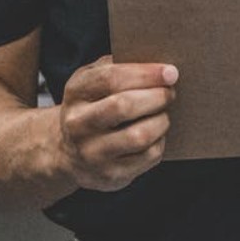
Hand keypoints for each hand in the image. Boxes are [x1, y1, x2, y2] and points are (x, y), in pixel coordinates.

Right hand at [56, 56, 177, 191]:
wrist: (68, 152)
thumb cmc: (92, 106)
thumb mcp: (93, 81)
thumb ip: (117, 67)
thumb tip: (157, 65)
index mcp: (76, 93)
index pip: (111, 78)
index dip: (145, 74)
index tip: (170, 72)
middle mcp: (79, 124)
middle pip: (124, 106)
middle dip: (156, 96)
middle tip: (170, 93)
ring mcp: (93, 153)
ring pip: (140, 135)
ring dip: (161, 121)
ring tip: (163, 114)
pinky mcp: (110, 175)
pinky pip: (148, 156)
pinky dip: (160, 141)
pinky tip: (156, 135)